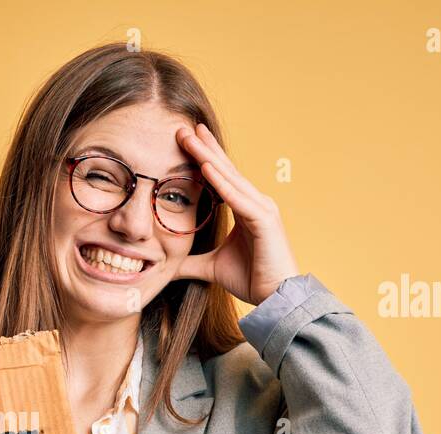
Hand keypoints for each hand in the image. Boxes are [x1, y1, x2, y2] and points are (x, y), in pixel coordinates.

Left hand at [173, 122, 299, 304]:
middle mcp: (256, 202)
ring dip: (208, 157)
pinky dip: (221, 182)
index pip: (221, 177)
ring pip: (229, 178)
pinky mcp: (264, 220)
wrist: (275, 299)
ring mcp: (262, 208)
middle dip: (204, 148)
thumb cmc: (251, 280)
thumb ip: (189, 262)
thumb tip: (166, 266)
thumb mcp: (210, 267)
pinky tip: (205, 167)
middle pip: (225, 170)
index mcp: (246, 208)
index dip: (204, 158)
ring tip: (189, 137)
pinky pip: (237, 198)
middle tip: (184, 127)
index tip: (187, 140)